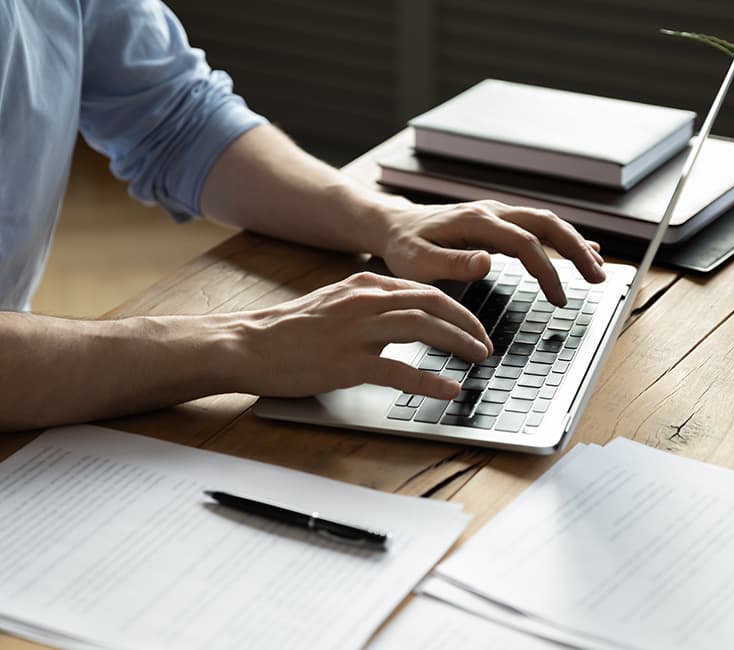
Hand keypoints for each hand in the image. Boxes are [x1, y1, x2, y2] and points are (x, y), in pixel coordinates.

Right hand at [226, 272, 492, 398]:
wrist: (247, 343)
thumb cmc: (288, 330)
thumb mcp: (334, 304)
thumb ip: (369, 306)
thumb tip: (405, 318)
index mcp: (364, 286)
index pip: (424, 290)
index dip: (457, 308)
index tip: (472, 325)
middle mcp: (365, 302)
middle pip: (433, 304)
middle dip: (468, 323)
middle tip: (485, 344)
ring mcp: (357, 331)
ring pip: (424, 328)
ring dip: (458, 343)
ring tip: (478, 359)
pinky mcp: (347, 363)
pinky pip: (399, 370)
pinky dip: (429, 380)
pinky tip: (449, 389)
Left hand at [377, 200, 604, 305]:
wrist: (393, 226)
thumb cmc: (403, 248)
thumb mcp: (418, 262)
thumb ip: (452, 263)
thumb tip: (487, 262)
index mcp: (475, 221)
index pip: (524, 243)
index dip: (547, 270)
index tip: (560, 298)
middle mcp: (491, 211)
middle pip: (547, 223)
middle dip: (576, 250)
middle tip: (599, 278)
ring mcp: (496, 213)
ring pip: (546, 222)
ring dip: (574, 243)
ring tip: (597, 269)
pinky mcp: (497, 221)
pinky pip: (536, 226)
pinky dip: (561, 238)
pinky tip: (583, 249)